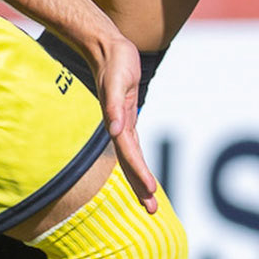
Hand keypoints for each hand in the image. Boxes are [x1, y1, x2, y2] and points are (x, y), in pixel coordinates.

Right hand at [93, 31, 158, 211]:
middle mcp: (120, 125)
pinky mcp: (126, 114)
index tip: (151, 191)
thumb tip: (114, 130)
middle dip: (140, 186)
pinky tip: (138, 170)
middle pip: (130, 162)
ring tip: (148, 198)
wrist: (107, 48)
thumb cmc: (114, 63)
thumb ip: (115, 106)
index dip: (139, 173)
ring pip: (131, 155)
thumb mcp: (117, 82)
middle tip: (151, 210)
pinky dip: (134, 157)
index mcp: (118, 122)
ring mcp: (122, 121)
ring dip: (139, 177)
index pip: (130, 154)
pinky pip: (131, 141)